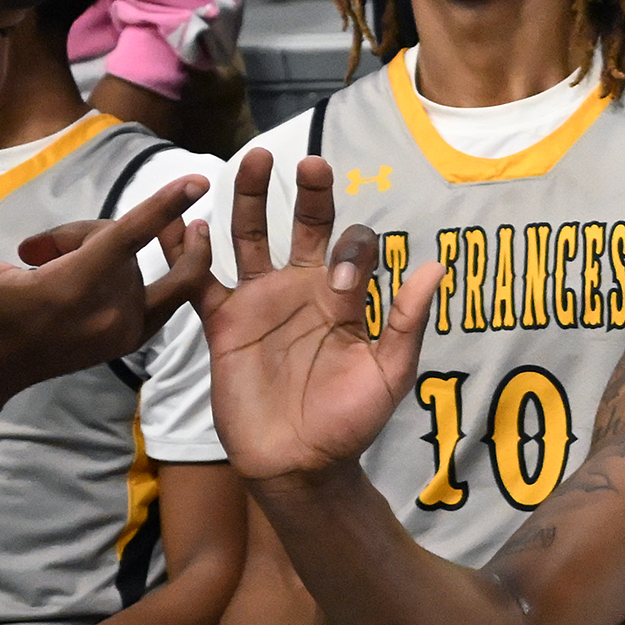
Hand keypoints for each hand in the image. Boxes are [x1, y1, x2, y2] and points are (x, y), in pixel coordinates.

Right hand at [0, 162, 210, 419]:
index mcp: (66, 292)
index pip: (125, 239)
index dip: (162, 207)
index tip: (199, 181)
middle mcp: (105, 315)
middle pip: (124, 244)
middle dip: (82, 234)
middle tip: (35, 249)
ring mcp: (122, 332)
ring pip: (137, 265)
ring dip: (102, 253)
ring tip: (50, 264)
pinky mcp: (129, 340)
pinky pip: (166, 294)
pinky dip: (161, 269)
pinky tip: (156, 248)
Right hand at [193, 150, 446, 483]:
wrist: (301, 465)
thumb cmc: (351, 421)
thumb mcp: (390, 371)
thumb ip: (409, 320)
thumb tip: (437, 266)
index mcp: (344, 298)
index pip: (352, 248)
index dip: (352, 252)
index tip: (344, 281)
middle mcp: (301, 290)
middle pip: (302, 225)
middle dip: (307, 192)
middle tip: (307, 161)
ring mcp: (260, 303)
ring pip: (249, 237)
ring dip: (248, 199)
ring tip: (250, 159)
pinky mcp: (222, 325)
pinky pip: (201, 282)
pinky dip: (190, 254)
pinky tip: (187, 222)